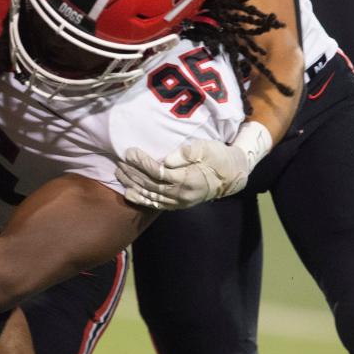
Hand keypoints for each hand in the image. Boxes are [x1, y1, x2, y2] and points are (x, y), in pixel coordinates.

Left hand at [115, 140, 250, 210]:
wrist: (234, 175)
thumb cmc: (218, 157)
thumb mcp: (206, 148)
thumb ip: (186, 153)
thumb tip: (166, 160)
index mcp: (188, 179)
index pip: (158, 172)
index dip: (142, 163)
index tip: (130, 152)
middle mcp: (182, 194)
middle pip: (150, 185)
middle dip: (133, 173)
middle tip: (119, 162)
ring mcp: (180, 202)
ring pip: (151, 196)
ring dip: (133, 185)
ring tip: (119, 173)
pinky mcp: (179, 205)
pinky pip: (157, 205)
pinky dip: (141, 199)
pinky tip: (129, 193)